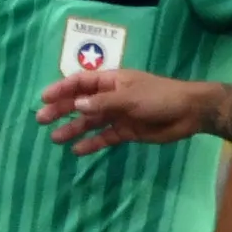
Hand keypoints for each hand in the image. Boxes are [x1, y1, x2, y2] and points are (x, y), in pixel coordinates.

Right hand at [37, 69, 203, 154]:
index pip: (81, 83)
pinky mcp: (126, 131)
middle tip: (41, 120)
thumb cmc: (160, 97)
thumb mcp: (130, 97)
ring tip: (55, 138)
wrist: (189, 113)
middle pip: (81, 103)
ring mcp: (118, 114)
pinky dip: (92, 143)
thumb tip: (76, 105)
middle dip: (61, 110)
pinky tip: (78, 150)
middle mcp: (111, 97)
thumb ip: (103, 103)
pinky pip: (104, 137)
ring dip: (73, 129)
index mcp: (112, 81)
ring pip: (90, 122)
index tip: (43, 98)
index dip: (62, 89)